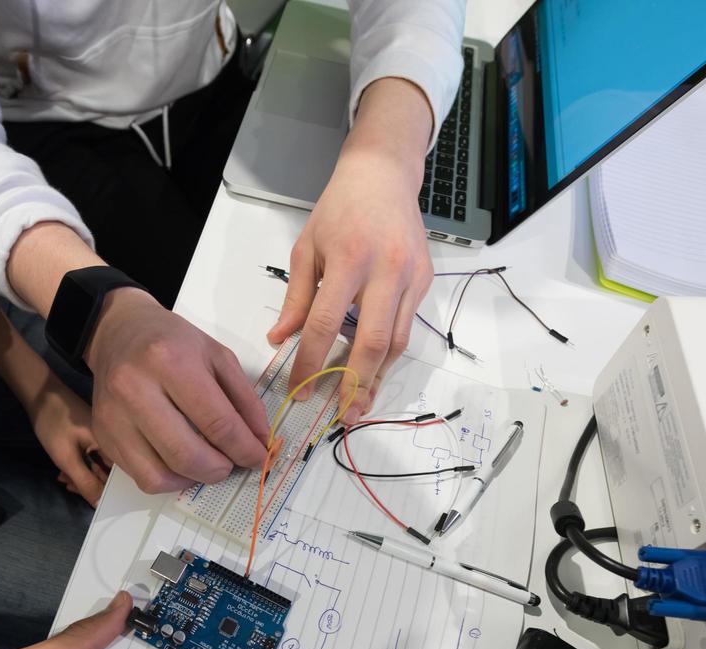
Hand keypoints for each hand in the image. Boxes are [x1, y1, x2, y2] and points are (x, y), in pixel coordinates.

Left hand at [26, 372, 111, 505]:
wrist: (40, 394)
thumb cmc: (54, 423)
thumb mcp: (67, 458)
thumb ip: (85, 483)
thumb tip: (99, 505)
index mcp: (116, 443)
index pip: (122, 477)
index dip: (112, 494)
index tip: (98, 504)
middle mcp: (115, 441)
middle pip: (111, 474)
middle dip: (92, 485)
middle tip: (71, 487)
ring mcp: (104, 440)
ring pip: (100, 468)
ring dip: (83, 478)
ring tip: (64, 479)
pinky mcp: (94, 439)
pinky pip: (93, 460)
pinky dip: (80, 468)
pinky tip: (65, 472)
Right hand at [86, 288, 270, 492]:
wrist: (120, 332)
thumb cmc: (173, 343)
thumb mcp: (218, 355)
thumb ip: (245, 399)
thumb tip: (260, 442)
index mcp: (170, 360)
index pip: (217, 422)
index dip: (245, 449)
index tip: (258, 458)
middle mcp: (135, 388)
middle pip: (187, 454)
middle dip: (220, 469)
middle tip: (231, 463)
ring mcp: (113, 416)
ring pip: (162, 475)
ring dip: (195, 479)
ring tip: (208, 463)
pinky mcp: (103, 435)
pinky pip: (142, 478)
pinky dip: (170, 480)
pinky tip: (182, 463)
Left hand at [267, 78, 435, 424]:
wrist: (383, 176)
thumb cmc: (338, 210)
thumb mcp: (306, 247)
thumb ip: (296, 297)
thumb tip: (280, 341)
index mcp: (349, 258)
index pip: (325, 323)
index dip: (312, 362)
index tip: (300, 391)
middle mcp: (386, 269)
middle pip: (373, 340)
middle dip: (357, 384)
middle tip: (344, 417)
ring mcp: (412, 276)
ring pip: (398, 341)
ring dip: (378, 377)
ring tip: (360, 405)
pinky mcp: (425, 281)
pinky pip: (407, 328)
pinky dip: (389, 355)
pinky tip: (374, 374)